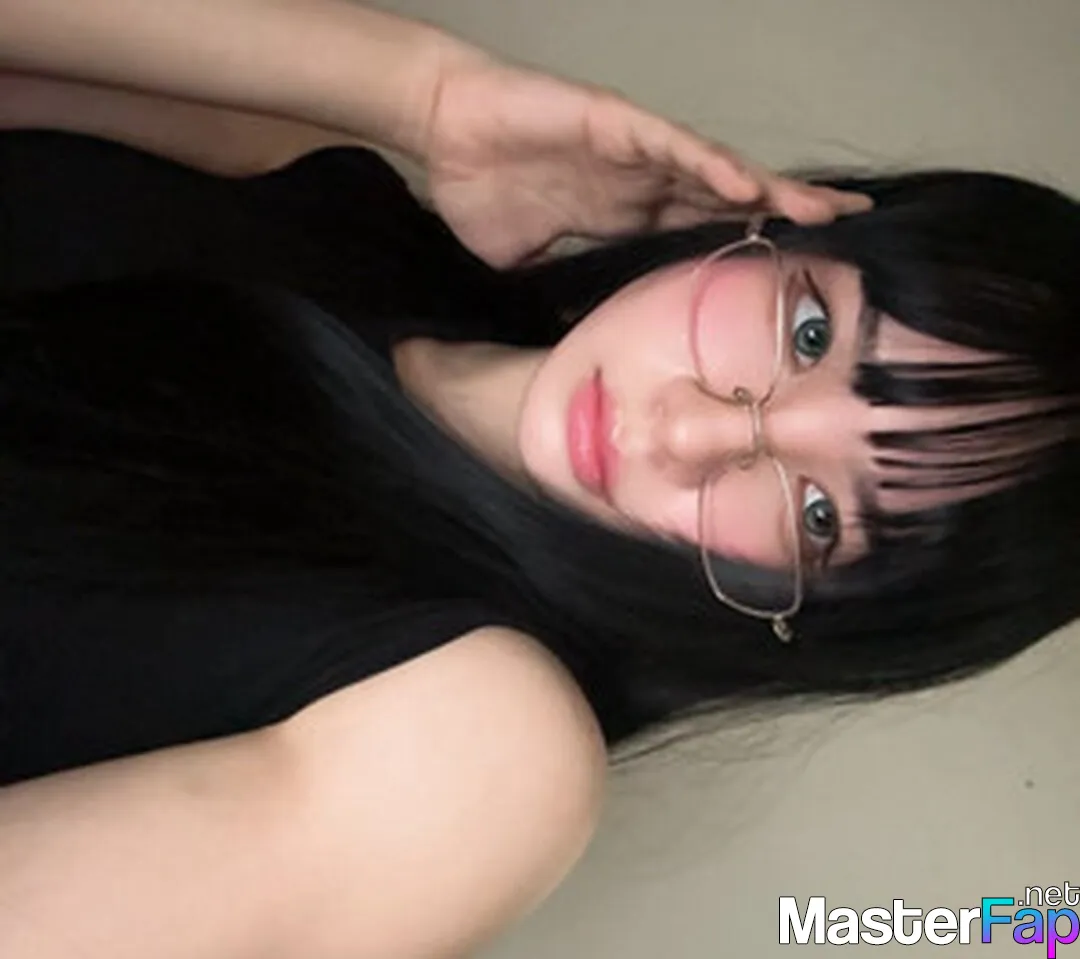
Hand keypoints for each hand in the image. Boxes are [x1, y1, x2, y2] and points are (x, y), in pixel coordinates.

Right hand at [421, 55, 871, 267]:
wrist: (444, 136)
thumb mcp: (530, 265)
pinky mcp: (614, 122)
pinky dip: (708, 163)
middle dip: (788, 213)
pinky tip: (747, 185)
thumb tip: (574, 343)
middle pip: (731, 199)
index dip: (751, 247)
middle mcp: (646, 182)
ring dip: (768, 190)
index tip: (796, 272)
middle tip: (847, 229)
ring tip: (823, 209)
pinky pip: (670, 143)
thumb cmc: (483, 193)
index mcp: (630, 215)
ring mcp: (635, 151)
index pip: (705, 231)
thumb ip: (561, 291)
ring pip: (716, 170)